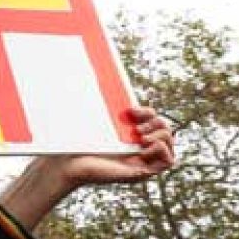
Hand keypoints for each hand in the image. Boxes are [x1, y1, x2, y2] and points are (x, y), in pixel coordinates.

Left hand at [0, 105, 175, 229]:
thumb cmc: (74, 143)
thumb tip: (90, 65)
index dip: (146, 112)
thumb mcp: (91, 119)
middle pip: (165, 129)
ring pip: (170, 143)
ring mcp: (141, 160)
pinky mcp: (143, 173)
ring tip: (141, 137)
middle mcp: (137, 146)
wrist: (68, 164)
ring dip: (161, 135)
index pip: (151, 118)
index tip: (130, 111)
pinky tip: (144, 147)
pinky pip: (169, 161)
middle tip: (137, 128)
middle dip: (157, 122)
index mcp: (127, 132)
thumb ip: (94, 100)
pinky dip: (162, 150)